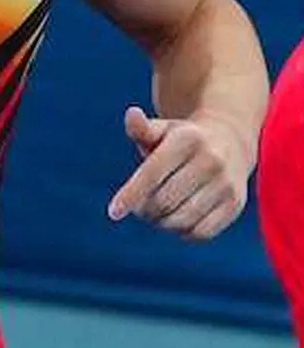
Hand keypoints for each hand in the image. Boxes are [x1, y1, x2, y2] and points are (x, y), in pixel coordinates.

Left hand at [107, 106, 249, 240]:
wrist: (228, 140)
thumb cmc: (181, 138)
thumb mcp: (162, 129)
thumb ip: (141, 128)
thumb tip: (132, 115)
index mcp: (187, 139)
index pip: (153, 173)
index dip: (131, 194)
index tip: (113, 213)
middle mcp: (211, 160)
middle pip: (164, 201)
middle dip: (144, 209)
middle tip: (138, 207)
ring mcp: (226, 183)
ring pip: (181, 219)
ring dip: (161, 223)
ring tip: (155, 213)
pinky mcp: (235, 203)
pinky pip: (201, 232)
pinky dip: (182, 232)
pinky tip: (176, 219)